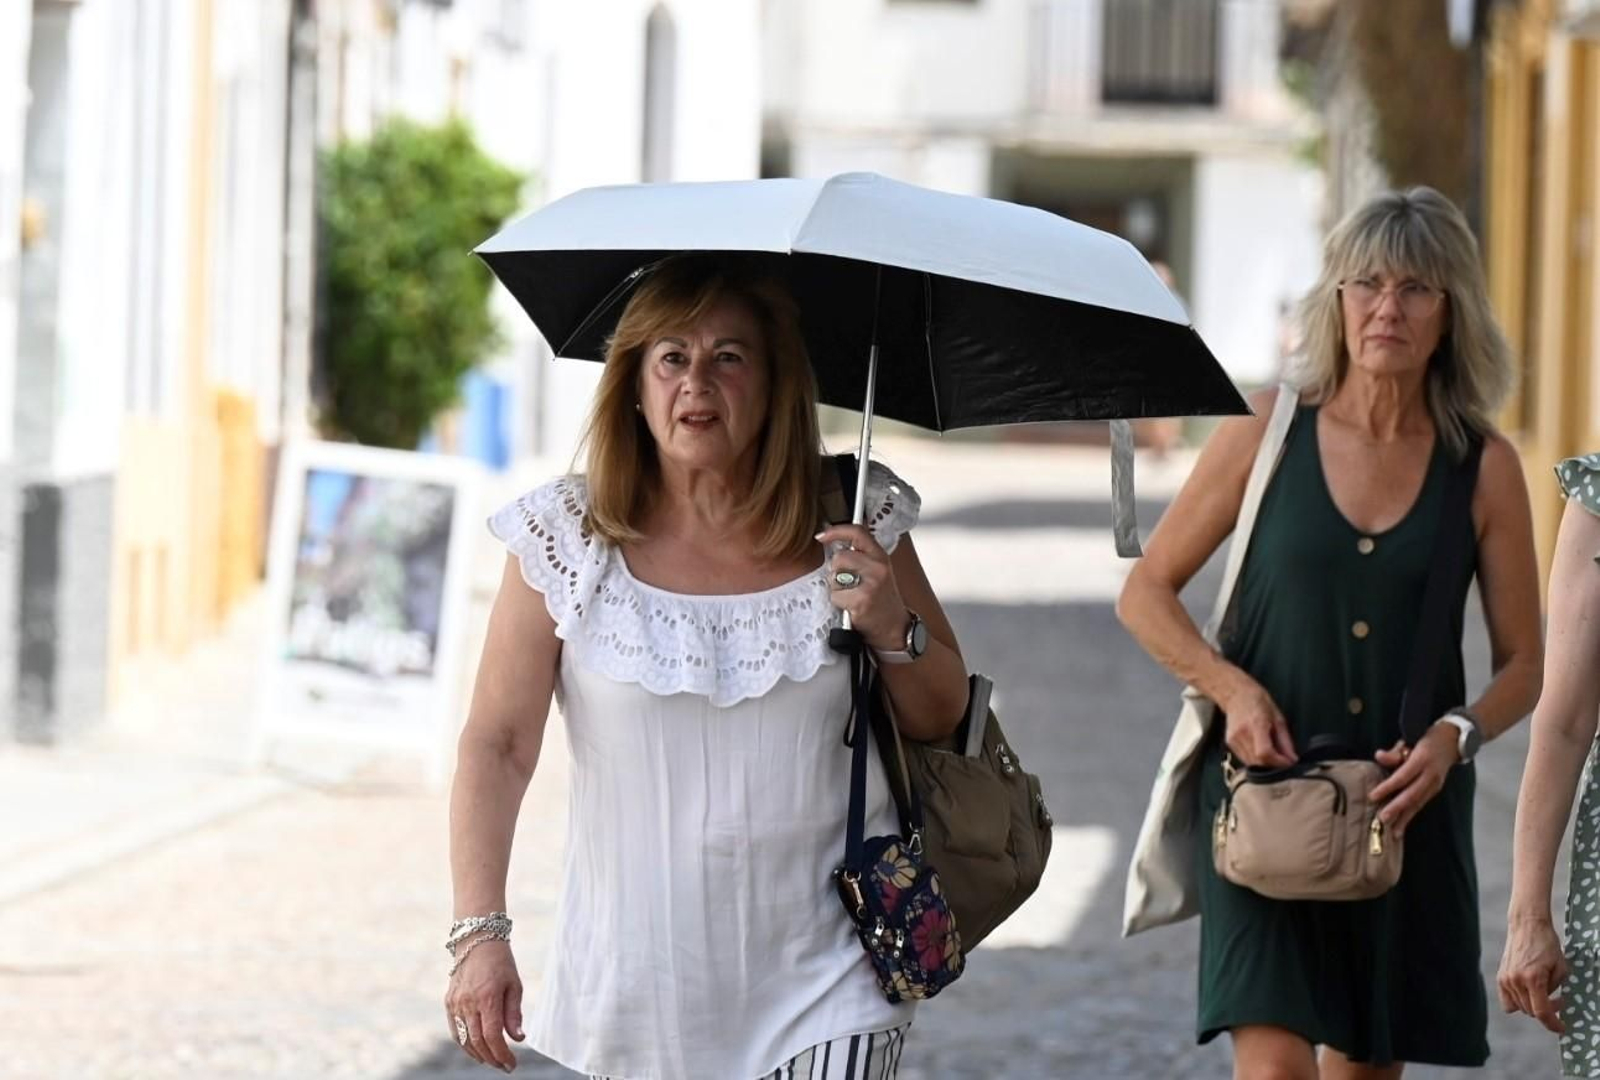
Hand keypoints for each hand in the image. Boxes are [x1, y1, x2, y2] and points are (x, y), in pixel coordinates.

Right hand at [444, 939, 523, 1071]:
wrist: (476, 940)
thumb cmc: (500, 962)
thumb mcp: (514, 985)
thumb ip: (514, 1014)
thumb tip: (518, 1039)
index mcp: (487, 998)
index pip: (493, 1037)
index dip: (502, 1055)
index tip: (512, 1065)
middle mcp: (468, 1003)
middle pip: (478, 1042)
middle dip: (492, 1059)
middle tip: (504, 1066)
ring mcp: (455, 1003)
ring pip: (464, 1040)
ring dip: (478, 1055)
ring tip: (492, 1061)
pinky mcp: (449, 1002)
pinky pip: (455, 1030)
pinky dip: (465, 1044)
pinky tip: (476, 1050)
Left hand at [815, 524, 909, 651]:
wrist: (894, 628)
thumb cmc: (882, 600)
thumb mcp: (878, 572)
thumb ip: (861, 556)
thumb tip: (832, 544)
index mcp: (880, 556)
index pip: (858, 533)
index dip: (836, 531)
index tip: (821, 536)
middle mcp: (878, 567)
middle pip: (840, 557)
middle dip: (836, 570)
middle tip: (847, 583)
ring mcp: (871, 584)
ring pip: (835, 576)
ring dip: (837, 587)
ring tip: (851, 595)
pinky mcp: (862, 600)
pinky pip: (836, 595)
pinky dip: (838, 602)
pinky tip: (851, 607)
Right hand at [1218, 677, 1295, 767]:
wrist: (1236, 695)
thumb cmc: (1259, 702)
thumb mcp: (1278, 718)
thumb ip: (1285, 741)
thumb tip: (1292, 759)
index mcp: (1256, 724)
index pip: (1265, 752)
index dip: (1278, 762)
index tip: (1289, 762)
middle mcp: (1242, 734)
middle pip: (1258, 761)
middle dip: (1274, 765)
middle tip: (1284, 760)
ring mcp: (1233, 740)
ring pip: (1251, 763)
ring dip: (1265, 764)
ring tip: (1273, 755)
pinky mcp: (1229, 743)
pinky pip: (1245, 759)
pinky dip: (1255, 760)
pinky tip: (1261, 751)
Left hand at [1369, 723, 1458, 836]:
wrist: (1452, 742)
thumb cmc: (1425, 740)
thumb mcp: (1409, 741)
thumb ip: (1394, 753)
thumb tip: (1378, 757)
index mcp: (1422, 760)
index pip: (1403, 776)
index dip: (1388, 787)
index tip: (1373, 796)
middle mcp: (1431, 775)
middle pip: (1412, 794)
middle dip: (1397, 808)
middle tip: (1382, 818)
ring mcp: (1435, 784)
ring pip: (1418, 803)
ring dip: (1405, 818)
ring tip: (1393, 832)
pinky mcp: (1435, 791)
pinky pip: (1421, 804)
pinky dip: (1411, 815)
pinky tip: (1402, 826)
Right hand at [1498, 913, 1569, 1032]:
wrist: (1527, 925)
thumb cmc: (1547, 944)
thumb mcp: (1561, 968)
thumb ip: (1555, 989)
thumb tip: (1550, 1003)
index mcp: (1533, 978)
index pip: (1541, 1012)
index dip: (1553, 1024)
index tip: (1561, 1028)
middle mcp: (1516, 980)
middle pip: (1531, 1011)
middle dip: (1547, 1011)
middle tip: (1559, 1000)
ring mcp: (1506, 979)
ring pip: (1520, 1007)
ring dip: (1533, 1005)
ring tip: (1543, 993)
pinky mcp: (1500, 976)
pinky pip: (1508, 1001)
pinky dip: (1519, 1002)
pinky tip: (1528, 993)